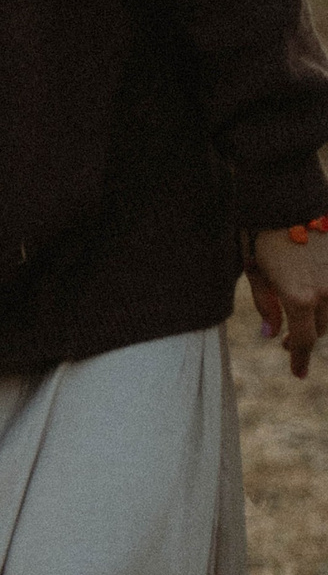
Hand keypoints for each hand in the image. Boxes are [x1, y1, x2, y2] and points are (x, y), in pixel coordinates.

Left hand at [248, 228, 327, 378]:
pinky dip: (326, 302)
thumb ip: (265, 305)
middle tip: (288, 341)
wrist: (290, 201)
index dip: (300, 359)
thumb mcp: (255, 272)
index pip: (305, 340)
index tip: (297, 373)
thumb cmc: (262, 235)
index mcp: (299, 297)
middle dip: (304, 337)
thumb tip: (272, 335)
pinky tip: (315, 301)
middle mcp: (326, 292)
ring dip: (319, 319)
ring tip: (301, 319)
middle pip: (321, 329)